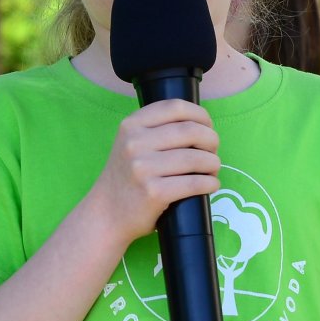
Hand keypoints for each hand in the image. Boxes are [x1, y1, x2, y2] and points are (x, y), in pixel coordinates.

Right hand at [80, 100, 220, 244]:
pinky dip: (210, 183)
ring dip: (213, 164)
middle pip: (191, 131)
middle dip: (211, 140)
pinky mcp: (154, 193)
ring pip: (196, 158)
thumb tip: (200, 125)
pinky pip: (194, 183)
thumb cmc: (126, 178)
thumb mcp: (129, 143)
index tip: (207, 126)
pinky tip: (210, 185)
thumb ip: (154, 129)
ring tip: (212, 170)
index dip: (200, 115)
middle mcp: (134, 143)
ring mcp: (143, 169)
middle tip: (212, 152)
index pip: (176, 107)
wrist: (106, 213)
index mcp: (131, 125)